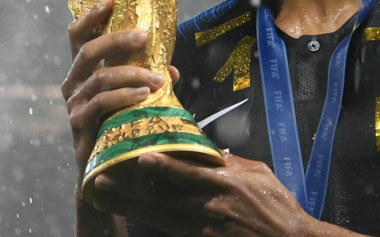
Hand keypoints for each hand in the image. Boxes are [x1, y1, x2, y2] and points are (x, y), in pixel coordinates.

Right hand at [62, 0, 179, 190]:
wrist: (106, 168)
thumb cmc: (119, 125)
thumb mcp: (135, 97)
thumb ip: (149, 79)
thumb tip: (174, 69)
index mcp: (82, 70)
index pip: (78, 36)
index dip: (91, 17)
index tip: (110, 0)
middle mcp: (73, 83)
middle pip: (87, 50)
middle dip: (116, 39)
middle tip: (144, 35)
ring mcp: (74, 103)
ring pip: (99, 76)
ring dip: (132, 73)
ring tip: (157, 79)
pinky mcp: (79, 123)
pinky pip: (102, 103)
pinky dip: (125, 96)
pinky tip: (145, 95)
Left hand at [92, 153, 320, 236]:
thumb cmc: (277, 207)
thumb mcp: (258, 174)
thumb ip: (230, 162)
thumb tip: (208, 150)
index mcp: (225, 184)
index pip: (188, 173)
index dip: (163, 167)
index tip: (140, 157)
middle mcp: (209, 206)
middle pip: (163, 196)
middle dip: (131, 189)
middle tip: (102, 180)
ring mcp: (203, 228)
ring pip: (158, 215)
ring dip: (129, 205)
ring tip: (105, 196)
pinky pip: (169, 230)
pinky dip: (149, 222)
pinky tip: (130, 215)